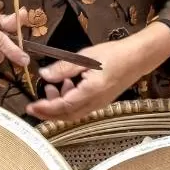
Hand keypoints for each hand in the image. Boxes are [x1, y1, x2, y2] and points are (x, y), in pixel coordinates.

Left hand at [26, 25, 169, 121]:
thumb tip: (44, 74)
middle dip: (48, 113)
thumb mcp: (85, 57)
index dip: (46, 108)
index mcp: (91, 91)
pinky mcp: (101, 101)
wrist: (138, 58)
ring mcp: (99, 104)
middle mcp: (95, 102)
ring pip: (74, 113)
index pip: (63, 106)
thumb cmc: (114, 54)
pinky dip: (69, 102)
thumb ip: (63, 68)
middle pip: (67, 116)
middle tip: (33, 106)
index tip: (31, 106)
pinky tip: (67, 85)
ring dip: (59, 106)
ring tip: (52, 87)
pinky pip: (81, 108)